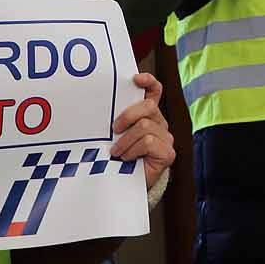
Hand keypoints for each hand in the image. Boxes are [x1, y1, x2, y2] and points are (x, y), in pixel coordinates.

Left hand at [111, 73, 174, 189]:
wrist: (125, 184)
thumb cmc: (117, 156)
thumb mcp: (114, 134)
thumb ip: (114, 120)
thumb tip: (96, 105)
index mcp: (147, 113)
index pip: (154, 90)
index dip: (148, 81)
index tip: (135, 79)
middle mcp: (160, 122)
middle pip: (148, 106)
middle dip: (127, 116)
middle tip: (113, 129)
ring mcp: (166, 137)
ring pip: (145, 126)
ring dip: (126, 140)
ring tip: (116, 152)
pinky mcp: (168, 153)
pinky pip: (148, 143)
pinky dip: (133, 150)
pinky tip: (126, 158)